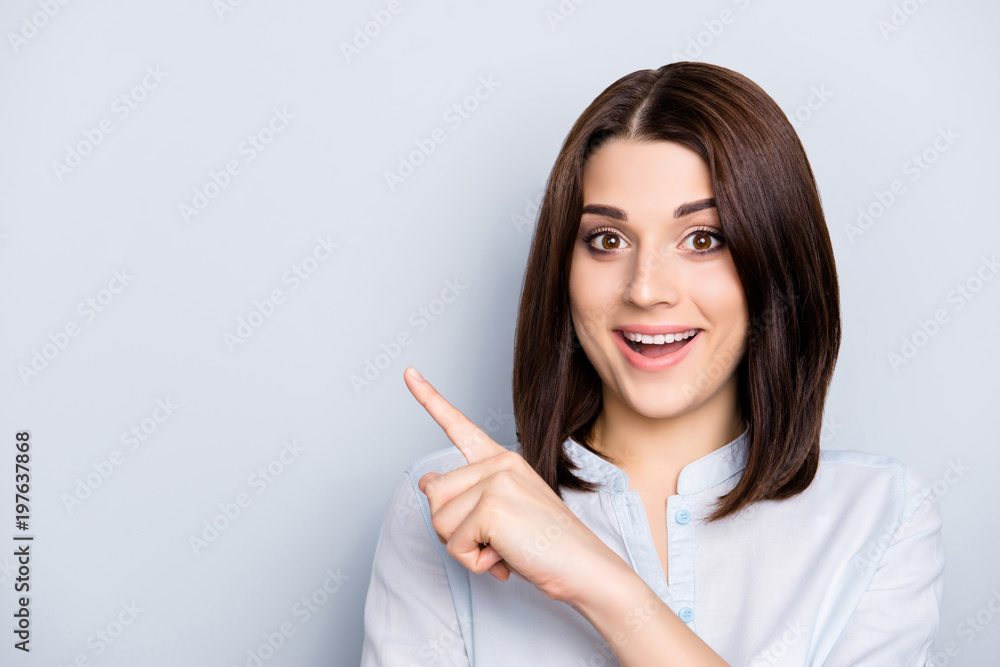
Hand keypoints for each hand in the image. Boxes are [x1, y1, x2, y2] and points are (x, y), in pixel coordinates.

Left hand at [403, 366, 627, 603]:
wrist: (583, 568)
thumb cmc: (543, 546)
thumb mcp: (498, 515)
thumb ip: (463, 495)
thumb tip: (425, 480)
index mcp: (501, 461)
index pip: (459, 426)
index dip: (429, 399)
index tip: (409, 373)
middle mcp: (498, 463)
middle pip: (434, 495)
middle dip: (453, 529)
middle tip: (493, 540)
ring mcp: (495, 481)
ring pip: (439, 520)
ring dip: (465, 548)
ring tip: (502, 547)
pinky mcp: (492, 507)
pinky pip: (454, 544)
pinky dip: (474, 562)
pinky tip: (504, 557)